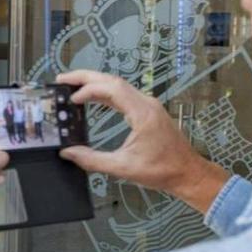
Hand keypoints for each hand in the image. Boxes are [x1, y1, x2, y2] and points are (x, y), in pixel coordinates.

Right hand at [56, 70, 230, 214]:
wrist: (188, 174)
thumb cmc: (161, 171)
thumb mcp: (123, 168)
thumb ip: (92, 160)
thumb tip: (68, 153)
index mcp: (142, 113)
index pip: (111, 90)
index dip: (88, 90)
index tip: (71, 99)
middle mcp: (146, 103)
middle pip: (113, 80)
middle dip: (86, 77)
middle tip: (62, 79)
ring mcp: (148, 105)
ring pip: (118, 85)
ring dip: (95, 83)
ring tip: (72, 86)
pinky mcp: (148, 111)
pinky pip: (124, 94)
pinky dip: (105, 92)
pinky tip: (93, 97)